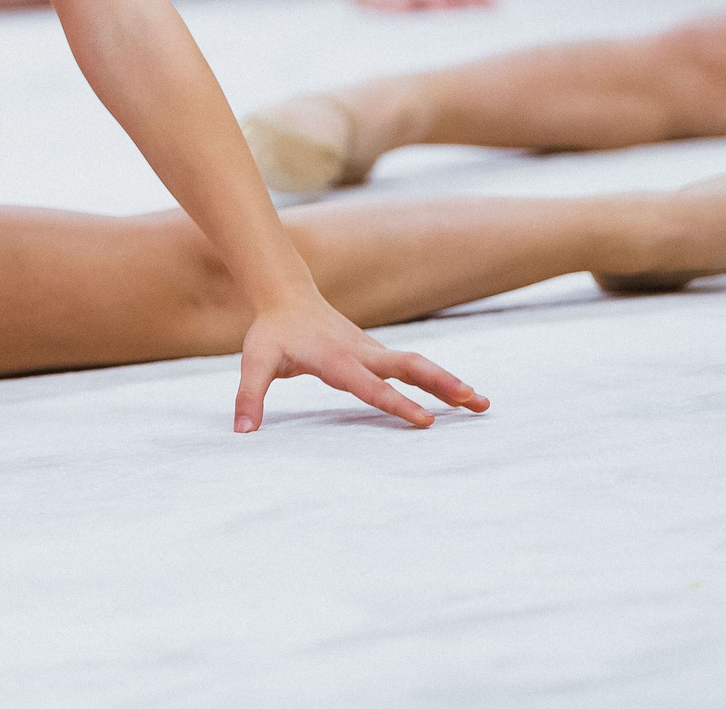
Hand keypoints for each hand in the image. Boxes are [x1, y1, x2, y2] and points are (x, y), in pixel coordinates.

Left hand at [234, 297, 486, 430]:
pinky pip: (411, 367)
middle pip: (409, 367)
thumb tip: (242, 431)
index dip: (397, 404)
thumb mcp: (254, 360)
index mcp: (336, 359)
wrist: (286, 294)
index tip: (426, 421)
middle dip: (442, 385)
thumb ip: (248, 395)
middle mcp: (362, 353)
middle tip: (475, 402)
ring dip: (449, 382)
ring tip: (483, 403)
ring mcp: (373, 351)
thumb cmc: (272, 331)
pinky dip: (438, 379)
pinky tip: (460, 394)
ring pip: (417, 365)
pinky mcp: (377, 353)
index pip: (370, 386)